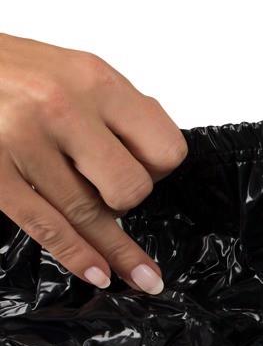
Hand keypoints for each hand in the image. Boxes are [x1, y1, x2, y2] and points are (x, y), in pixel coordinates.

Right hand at [0, 33, 186, 293]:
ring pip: (89, 213)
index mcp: (95, 81)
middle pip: (130, 186)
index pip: (163, 148)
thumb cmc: (11, 69)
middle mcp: (63, 109)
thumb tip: (155, 155)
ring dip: (113, 246)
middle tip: (111, 194)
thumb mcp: (75, 69)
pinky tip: (98, 272)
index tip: (148, 172)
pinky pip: (46, 227)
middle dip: (128, 200)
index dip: (160, 169)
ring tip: (140, 275)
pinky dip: (77, 256)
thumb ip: (116, 109)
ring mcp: (23, 143)